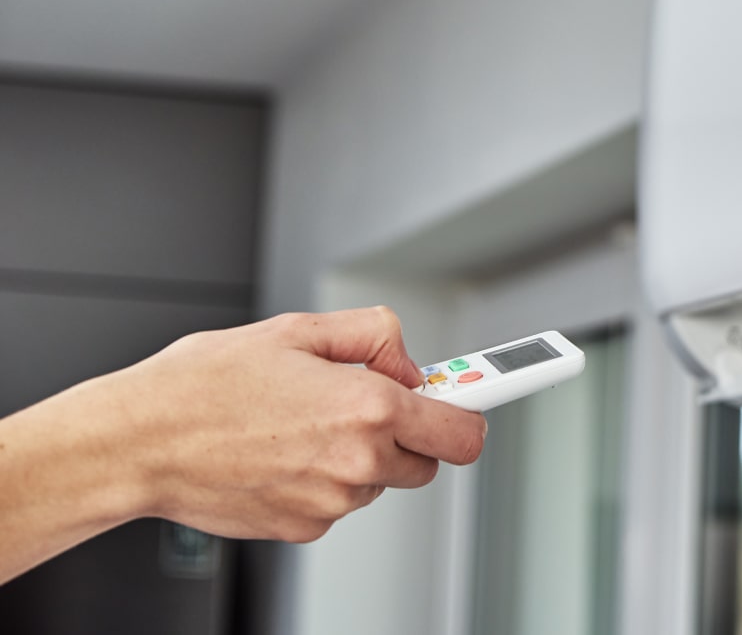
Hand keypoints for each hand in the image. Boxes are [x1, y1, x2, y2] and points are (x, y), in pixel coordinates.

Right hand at [114, 306, 487, 541]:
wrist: (138, 441)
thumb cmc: (205, 383)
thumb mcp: (300, 329)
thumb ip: (373, 338)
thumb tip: (408, 364)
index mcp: (367, 407)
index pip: (462, 431)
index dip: (473, 414)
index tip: (488, 401)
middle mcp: (357, 461)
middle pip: (427, 460)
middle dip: (408, 432)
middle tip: (363, 403)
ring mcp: (331, 503)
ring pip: (379, 481)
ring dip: (360, 456)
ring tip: (301, 423)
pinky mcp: (303, 528)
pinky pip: (338, 503)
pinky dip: (323, 480)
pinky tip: (281, 452)